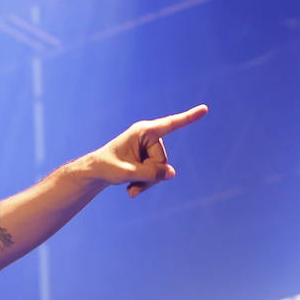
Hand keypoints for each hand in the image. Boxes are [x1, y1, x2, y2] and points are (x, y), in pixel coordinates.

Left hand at [86, 104, 208, 197]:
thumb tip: (172, 173)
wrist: (95, 172)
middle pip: (162, 160)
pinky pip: (157, 172)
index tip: (205, 109)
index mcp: (143, 132)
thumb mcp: (126, 173)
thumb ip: (149, 173)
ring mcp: (149, 146)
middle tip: (130, 183)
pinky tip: (131, 189)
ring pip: (161, 169)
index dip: (188, 118)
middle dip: (150, 175)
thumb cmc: (106, 168)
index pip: (170, 125)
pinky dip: (146, 183)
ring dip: (147, 182)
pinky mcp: (149, 156)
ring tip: (130, 188)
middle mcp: (148, 136)